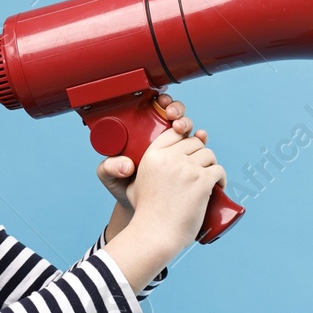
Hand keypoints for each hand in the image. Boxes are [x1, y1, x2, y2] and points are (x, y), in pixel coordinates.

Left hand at [95, 92, 208, 210]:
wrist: (142, 209)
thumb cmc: (125, 190)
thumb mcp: (112, 178)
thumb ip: (109, 169)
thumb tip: (126, 165)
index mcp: (143, 134)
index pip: (155, 110)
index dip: (161, 102)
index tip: (160, 105)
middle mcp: (164, 139)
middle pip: (176, 115)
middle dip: (177, 110)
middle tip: (173, 116)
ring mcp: (179, 149)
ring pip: (188, 128)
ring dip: (189, 123)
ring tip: (183, 128)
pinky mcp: (191, 162)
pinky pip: (200, 148)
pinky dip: (202, 140)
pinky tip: (202, 138)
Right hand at [124, 100, 225, 253]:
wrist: (155, 235)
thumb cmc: (146, 213)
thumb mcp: (135, 184)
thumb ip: (140, 168)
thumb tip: (154, 159)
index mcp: (152, 155)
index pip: (174, 132)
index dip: (185, 138)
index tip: (189, 152)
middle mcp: (169, 158)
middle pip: (194, 142)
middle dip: (199, 154)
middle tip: (200, 170)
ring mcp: (187, 169)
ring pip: (209, 154)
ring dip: (212, 165)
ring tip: (210, 179)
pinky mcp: (201, 181)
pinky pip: (218, 170)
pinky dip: (221, 178)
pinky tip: (218, 186)